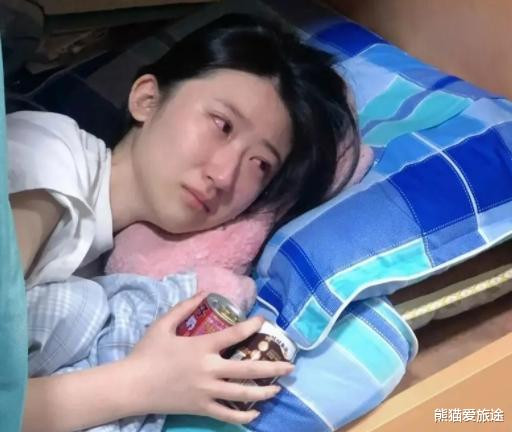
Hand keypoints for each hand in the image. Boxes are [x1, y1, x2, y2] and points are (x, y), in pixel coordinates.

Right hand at [123, 293, 293, 423]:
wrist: (131, 386)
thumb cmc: (147, 353)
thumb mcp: (163, 324)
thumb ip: (185, 306)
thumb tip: (205, 290)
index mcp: (201, 347)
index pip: (234, 335)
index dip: (252, 327)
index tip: (263, 321)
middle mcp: (209, 371)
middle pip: (248, 370)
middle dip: (272, 368)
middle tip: (290, 366)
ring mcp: (206, 392)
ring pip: (242, 395)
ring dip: (264, 392)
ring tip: (279, 389)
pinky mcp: (200, 409)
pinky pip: (226, 415)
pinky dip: (242, 417)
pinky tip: (255, 415)